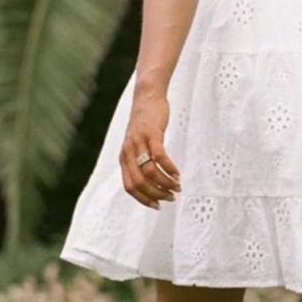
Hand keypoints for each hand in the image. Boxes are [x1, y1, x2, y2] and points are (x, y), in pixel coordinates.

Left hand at [119, 94, 180, 208]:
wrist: (147, 96)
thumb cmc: (145, 121)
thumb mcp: (137, 143)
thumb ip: (139, 159)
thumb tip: (150, 179)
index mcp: (124, 157)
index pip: (129, 186)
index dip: (143, 199)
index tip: (157, 205)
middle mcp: (128, 152)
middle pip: (139, 182)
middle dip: (156, 194)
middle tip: (171, 197)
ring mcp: (139, 142)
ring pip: (149, 171)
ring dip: (165, 183)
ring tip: (177, 186)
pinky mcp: (152, 133)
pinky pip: (160, 156)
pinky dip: (169, 168)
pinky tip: (177, 173)